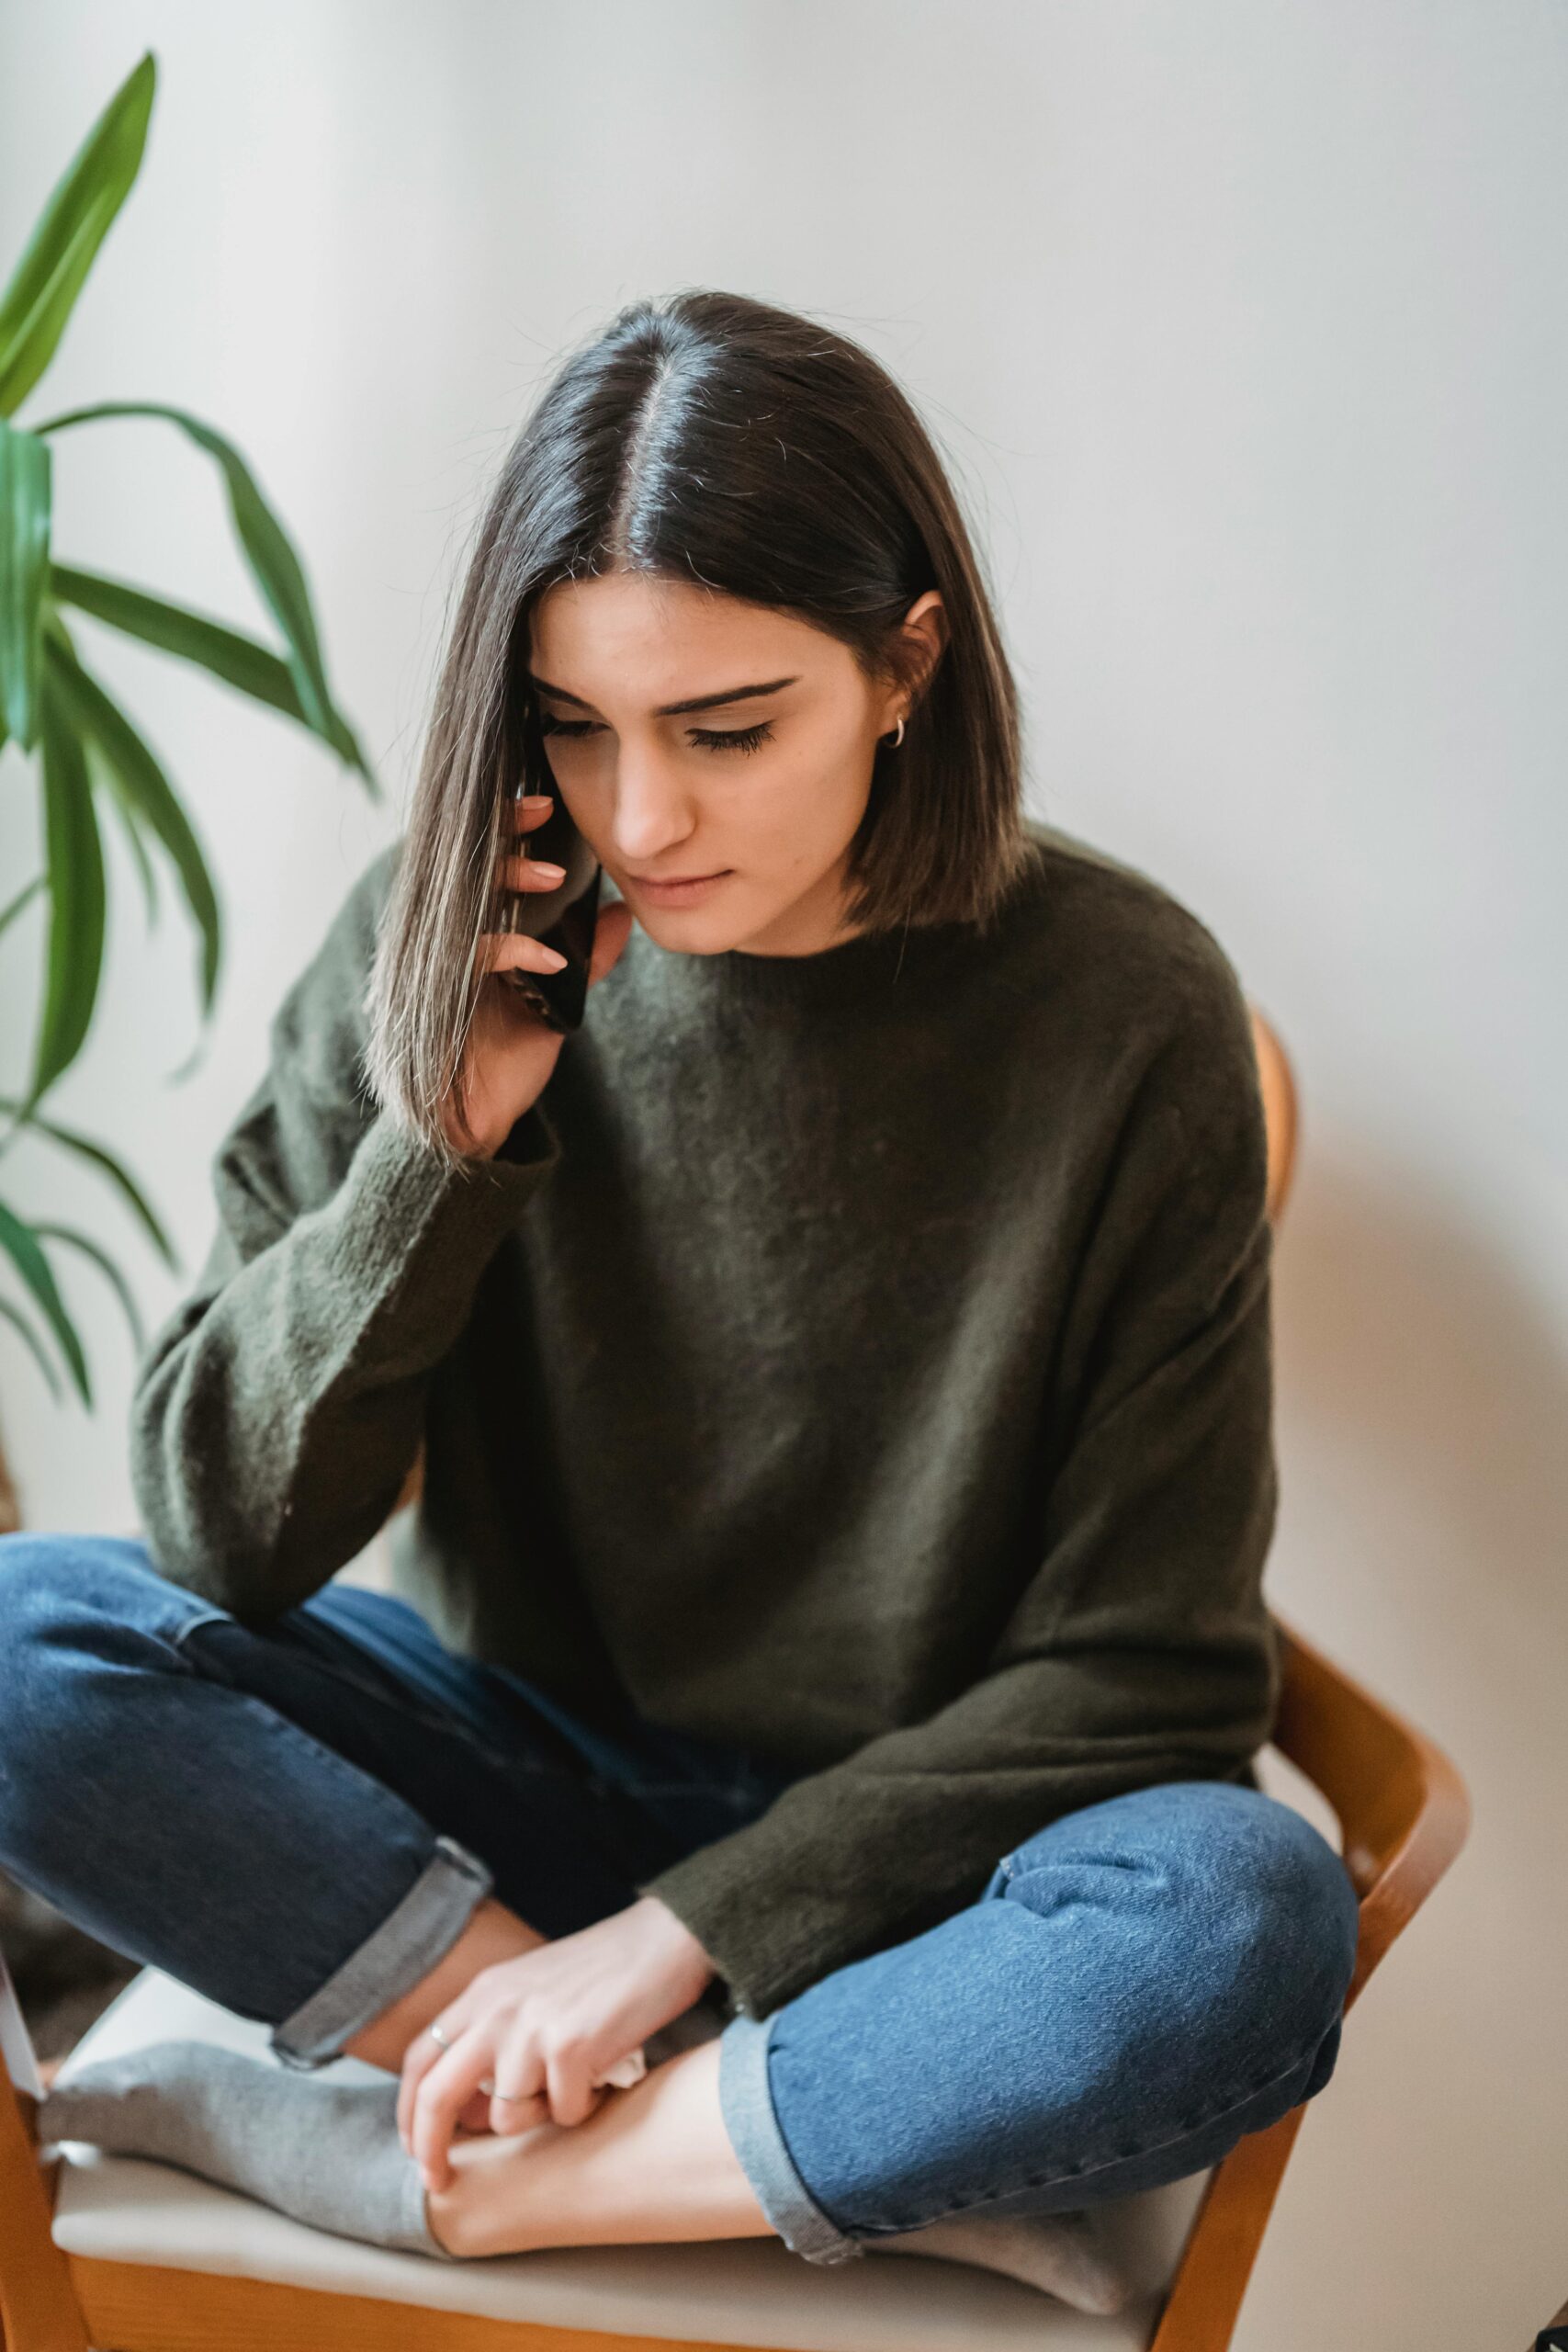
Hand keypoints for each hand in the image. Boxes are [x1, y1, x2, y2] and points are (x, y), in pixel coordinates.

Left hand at [397, 1896, 715, 2192]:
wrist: (664, 1939)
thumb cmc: (604, 1970)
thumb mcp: (532, 1991)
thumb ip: (495, 2037)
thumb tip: (472, 2112)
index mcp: (484, 1993)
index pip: (419, 2060)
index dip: (408, 2111)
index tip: (416, 2148)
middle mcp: (498, 2009)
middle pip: (437, 2096)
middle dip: (430, 2148)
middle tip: (438, 2182)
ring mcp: (532, 2029)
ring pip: (507, 2117)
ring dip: (540, 2117)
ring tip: (574, 2083)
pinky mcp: (572, 2048)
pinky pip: (564, 2113)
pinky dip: (585, 2106)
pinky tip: (604, 2073)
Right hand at [439, 792, 632, 1158]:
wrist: (473, 1124)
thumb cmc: (503, 1058)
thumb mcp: (556, 1001)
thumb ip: (585, 956)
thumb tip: (620, 913)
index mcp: (466, 929)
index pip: (476, 861)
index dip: (504, 827)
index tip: (545, 805)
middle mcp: (442, 939)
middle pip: (460, 864)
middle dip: (501, 832)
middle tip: (543, 812)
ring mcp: (435, 966)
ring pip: (461, 900)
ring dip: (509, 883)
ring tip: (555, 878)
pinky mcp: (436, 997)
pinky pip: (471, 958)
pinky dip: (514, 952)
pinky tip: (550, 960)